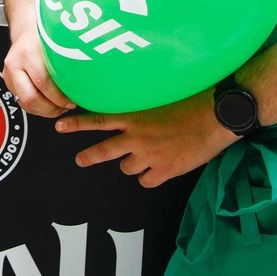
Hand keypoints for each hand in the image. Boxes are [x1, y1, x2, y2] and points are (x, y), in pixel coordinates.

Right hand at [3, 29, 74, 117]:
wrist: (26, 32)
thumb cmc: (44, 37)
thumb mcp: (57, 43)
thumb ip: (67, 61)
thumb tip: (86, 81)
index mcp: (27, 53)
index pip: (43, 82)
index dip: (59, 97)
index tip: (72, 101)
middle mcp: (14, 64)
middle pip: (30, 98)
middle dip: (51, 109)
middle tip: (66, 107)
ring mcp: (8, 75)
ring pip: (25, 104)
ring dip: (45, 111)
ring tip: (60, 107)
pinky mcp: (9, 83)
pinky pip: (22, 103)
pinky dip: (38, 108)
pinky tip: (50, 104)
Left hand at [55, 89, 234, 187]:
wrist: (217, 115)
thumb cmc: (193, 98)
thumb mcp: (160, 94)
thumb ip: (142, 102)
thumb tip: (131, 103)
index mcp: (134, 116)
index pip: (96, 119)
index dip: (76, 124)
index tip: (59, 126)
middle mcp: (137, 137)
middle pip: (104, 150)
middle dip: (89, 156)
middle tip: (79, 159)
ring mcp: (150, 156)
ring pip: (127, 168)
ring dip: (131, 163)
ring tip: (143, 156)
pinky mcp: (166, 171)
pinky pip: (148, 181)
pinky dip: (151, 176)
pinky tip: (159, 168)